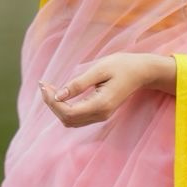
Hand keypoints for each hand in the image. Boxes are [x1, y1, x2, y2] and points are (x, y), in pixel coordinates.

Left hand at [39, 52, 165, 127]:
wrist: (142, 72)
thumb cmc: (122, 66)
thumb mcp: (99, 69)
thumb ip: (79, 84)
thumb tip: (59, 95)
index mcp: (100, 104)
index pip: (68, 112)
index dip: (52, 101)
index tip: (44, 84)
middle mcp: (100, 114)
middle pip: (67, 119)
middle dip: (51, 103)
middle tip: (44, 84)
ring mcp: (100, 116)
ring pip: (70, 120)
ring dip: (57, 107)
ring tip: (49, 88)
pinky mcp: (99, 113)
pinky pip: (76, 117)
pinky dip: (64, 107)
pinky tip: (60, 94)